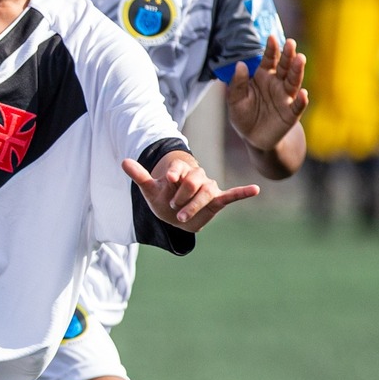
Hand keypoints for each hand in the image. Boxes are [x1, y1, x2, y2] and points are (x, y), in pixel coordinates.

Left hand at [122, 148, 259, 232]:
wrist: (173, 218)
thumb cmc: (162, 201)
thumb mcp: (149, 190)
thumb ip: (140, 175)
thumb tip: (123, 161)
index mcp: (181, 171)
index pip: (181, 169)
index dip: (175, 175)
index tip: (169, 181)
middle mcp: (196, 177)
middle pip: (194, 181)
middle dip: (182, 196)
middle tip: (172, 209)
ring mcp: (207, 188)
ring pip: (206, 192)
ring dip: (194, 205)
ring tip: (182, 217)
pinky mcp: (217, 200)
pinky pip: (231, 195)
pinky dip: (243, 192)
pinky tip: (255, 189)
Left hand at [226, 36, 307, 150]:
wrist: (254, 138)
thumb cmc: (244, 116)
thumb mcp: (235, 101)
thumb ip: (237, 84)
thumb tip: (240, 65)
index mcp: (263, 77)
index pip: (269, 60)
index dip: (271, 49)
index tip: (271, 37)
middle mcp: (277, 84)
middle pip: (285, 67)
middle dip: (288, 55)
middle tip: (290, 43)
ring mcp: (286, 98)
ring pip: (293, 82)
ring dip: (297, 70)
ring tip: (300, 59)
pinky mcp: (291, 113)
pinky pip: (297, 106)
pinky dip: (301, 100)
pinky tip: (303, 93)